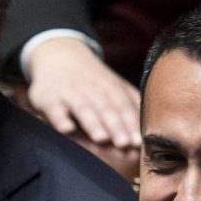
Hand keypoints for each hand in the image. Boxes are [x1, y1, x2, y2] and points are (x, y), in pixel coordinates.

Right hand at [27, 37, 141, 148]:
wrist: (58, 56)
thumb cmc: (91, 80)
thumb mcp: (113, 86)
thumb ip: (131, 103)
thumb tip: (153, 127)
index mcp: (110, 87)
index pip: (123, 106)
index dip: (131, 123)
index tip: (139, 142)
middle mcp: (91, 88)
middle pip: (105, 108)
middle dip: (116, 125)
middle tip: (125, 144)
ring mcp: (69, 92)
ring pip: (83, 108)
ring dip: (92, 123)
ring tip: (102, 138)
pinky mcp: (48, 97)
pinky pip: (54, 108)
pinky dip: (59, 118)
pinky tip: (66, 129)